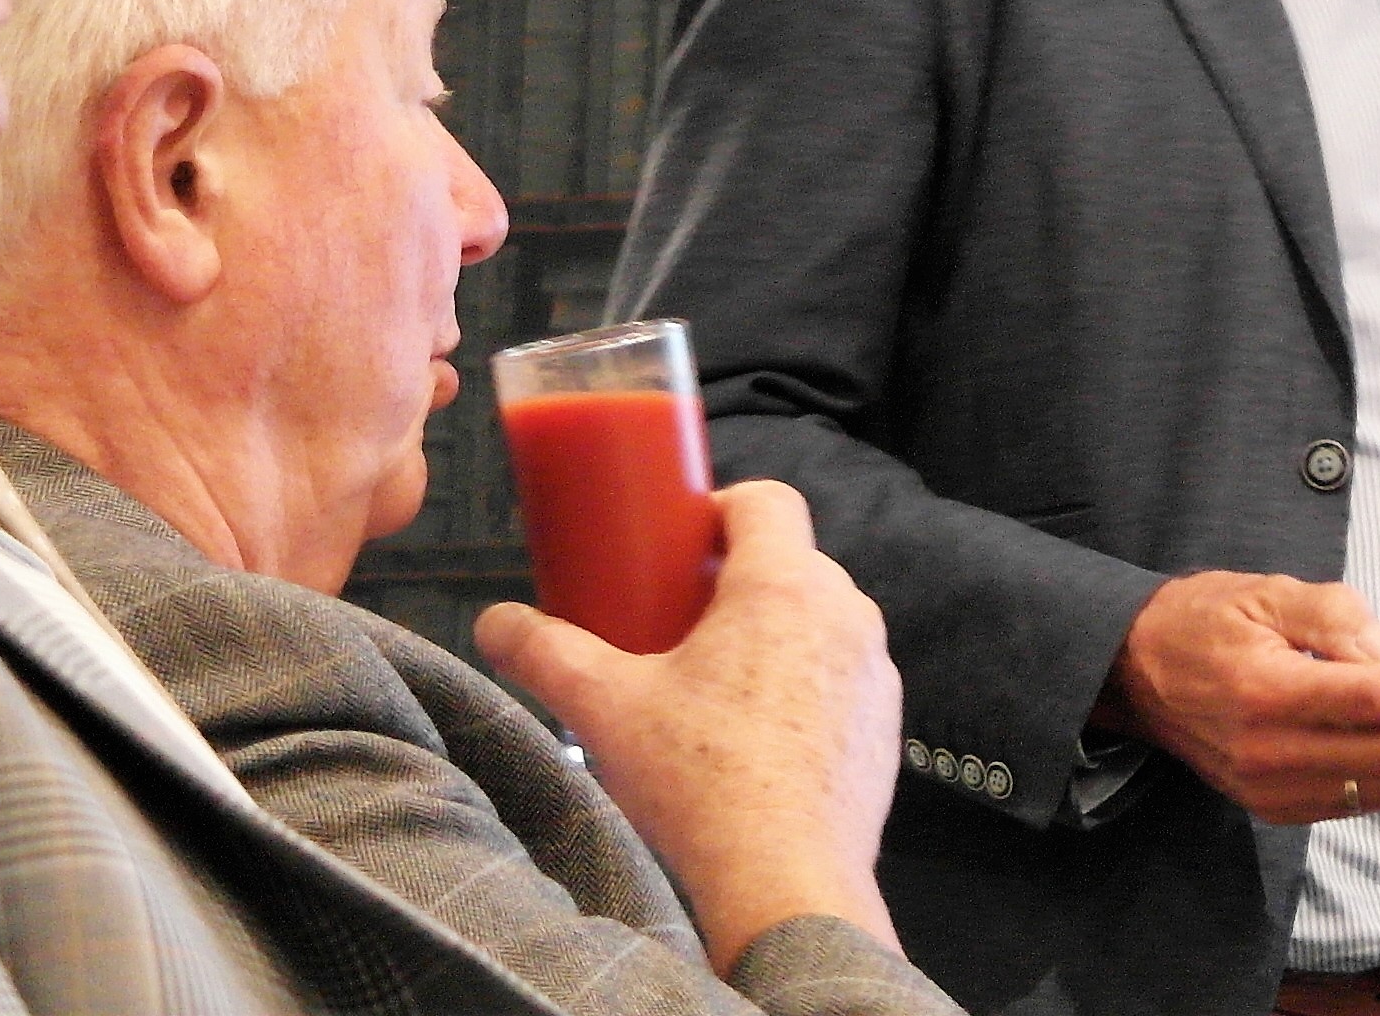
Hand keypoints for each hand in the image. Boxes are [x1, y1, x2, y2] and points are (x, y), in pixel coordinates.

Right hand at [477, 482, 905, 965]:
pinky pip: (840, 677)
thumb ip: (546, 654)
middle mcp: (845, 613)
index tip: (679, 542)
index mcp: (784, 586)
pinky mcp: (884, 722)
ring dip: (771, 635)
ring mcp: (873, 669)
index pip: (768, 500)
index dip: (720, 508)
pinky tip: (755, 736)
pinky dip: (803, 686)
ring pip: (818, 621)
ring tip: (711, 685)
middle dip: (734, 580)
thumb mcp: (606, 709)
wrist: (785, 879)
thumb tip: (495, 623)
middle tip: (676, 621)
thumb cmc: (702, 783)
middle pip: (791, 562)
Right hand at [1106, 572, 1379, 829]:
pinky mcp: (1269, 805)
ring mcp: (1266, 787)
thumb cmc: (1206, 620)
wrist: (1135, 672)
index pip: (1375, 701)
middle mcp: (1267, 751)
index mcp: (1266, 691)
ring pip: (1375, 786)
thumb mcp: (1272, 592)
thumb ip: (1340, 621)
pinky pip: (1349, 801)